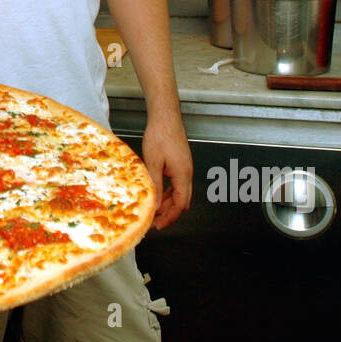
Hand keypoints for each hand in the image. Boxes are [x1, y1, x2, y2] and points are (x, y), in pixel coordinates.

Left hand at [141, 112, 192, 229]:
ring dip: (169, 203)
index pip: (180, 205)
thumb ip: (155, 185)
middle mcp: (187, 173)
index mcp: (183, 175)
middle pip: (182, 202)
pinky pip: (177, 184)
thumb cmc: (160, 135)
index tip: (158, 225)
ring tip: (155, 210)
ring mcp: (185, 168)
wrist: (165, 116)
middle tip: (155, 221)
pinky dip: (169, 193)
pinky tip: (159, 194)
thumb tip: (154, 205)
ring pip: (180, 193)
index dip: (170, 217)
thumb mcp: (153, 163)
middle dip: (170, 214)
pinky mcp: (180, 163)